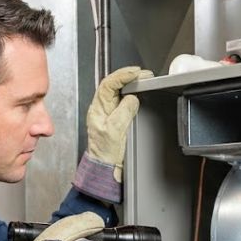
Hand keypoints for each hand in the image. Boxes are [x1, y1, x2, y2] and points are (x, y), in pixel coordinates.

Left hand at [73, 67, 152, 203]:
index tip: (135, 72)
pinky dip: (132, 93)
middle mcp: (102, 108)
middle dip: (128, 76)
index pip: (108, 84)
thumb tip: (132, 99)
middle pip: (113, 84)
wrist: (106, 168)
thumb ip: (123, 112)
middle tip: (143, 74)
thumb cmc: (105, 153)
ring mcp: (109, 113)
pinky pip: (123, 101)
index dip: (121, 75)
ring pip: (118, 91)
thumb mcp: (115, 131)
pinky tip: (139, 92)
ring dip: (131, 83)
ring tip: (143, 79)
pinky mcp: (116, 118)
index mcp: (97, 109)